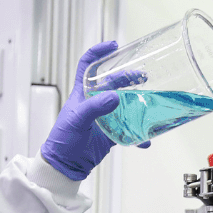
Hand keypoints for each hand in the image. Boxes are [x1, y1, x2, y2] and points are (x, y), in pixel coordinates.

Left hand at [40, 41, 147, 179]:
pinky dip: (139, 133)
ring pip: (124, 103)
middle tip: (142, 76)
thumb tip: (114, 96)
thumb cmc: (63, 140)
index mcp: (82, 93)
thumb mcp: (77, 120)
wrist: (65, 166)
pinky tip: (146, 138)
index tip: (113, 46)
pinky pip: (129, 128)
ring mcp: (104, 117)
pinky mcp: (111, 132)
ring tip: (149, 100)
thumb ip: (95, 108)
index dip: (99, 52)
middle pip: (113, 82)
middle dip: (128, 76)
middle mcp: (94, 102)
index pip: (88, 65)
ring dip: (138, 101)